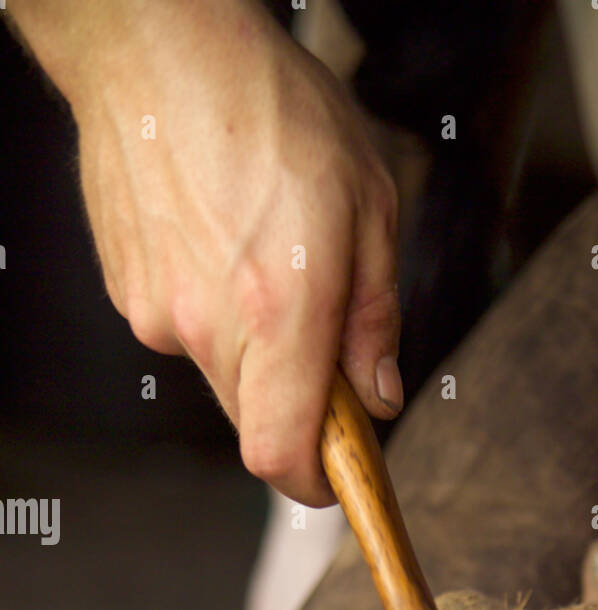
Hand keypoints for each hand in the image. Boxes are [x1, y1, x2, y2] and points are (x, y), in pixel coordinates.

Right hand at [26, 0, 400, 504]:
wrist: (155, 45)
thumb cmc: (266, 106)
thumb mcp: (368, 205)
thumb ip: (375, 318)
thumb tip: (379, 394)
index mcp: (281, 311)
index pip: (282, 455)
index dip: (314, 485)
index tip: (337, 480)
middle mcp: (211, 326)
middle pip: (258, 424)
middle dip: (299, 408)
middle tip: (326, 347)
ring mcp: (160, 314)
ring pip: (223, 378)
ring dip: (258, 352)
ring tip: (269, 262)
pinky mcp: (129, 295)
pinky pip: (185, 334)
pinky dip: (216, 313)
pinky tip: (224, 245)